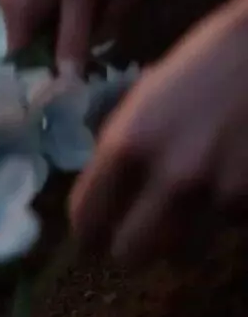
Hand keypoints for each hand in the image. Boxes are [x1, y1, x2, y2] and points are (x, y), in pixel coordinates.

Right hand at [0, 0, 107, 72]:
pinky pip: (70, 10)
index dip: (53, 72)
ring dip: (97, 15)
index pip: (25, 62)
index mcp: (17, 10)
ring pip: (66, 27)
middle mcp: (18, 8)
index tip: (86, 71)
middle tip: (116, 7)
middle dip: (88, 33)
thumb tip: (67, 84)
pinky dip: (94, 3)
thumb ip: (73, 37)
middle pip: (50, 46)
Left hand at [69, 0, 247, 265]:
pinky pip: (226, 230)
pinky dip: (223, 219)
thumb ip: (123, 147)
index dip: (86, 234)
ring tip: (186, 213)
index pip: (87, 217)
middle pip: (129, 254)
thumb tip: (107, 192)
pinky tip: (230, 183)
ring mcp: (216, 194)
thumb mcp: (147, 97)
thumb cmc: (208, 60)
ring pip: (180, 256)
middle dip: (129, 249)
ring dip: (178, 243)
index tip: (92, 239)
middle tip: (136, 240)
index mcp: (128, 143)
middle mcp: (169, 176)